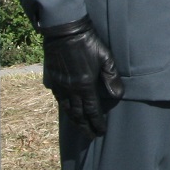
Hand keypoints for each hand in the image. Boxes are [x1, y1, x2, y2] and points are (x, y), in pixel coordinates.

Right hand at [42, 17, 123, 137]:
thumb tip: (117, 96)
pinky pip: (58, 99)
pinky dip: (64, 108)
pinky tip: (68, 110)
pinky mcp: (51, 80)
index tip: (100, 132)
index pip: (92, 111)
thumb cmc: (88, 43)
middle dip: (84, 127)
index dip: (96, 123)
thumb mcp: (106, 58)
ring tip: (80, 127)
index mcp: (85, 85)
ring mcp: (59, 85)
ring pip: (66, 109)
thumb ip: (112, 78)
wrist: (64, 32)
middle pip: (78, 114)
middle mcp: (70, 89)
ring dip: (74, 120)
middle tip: (90, 136)